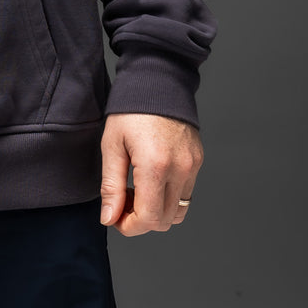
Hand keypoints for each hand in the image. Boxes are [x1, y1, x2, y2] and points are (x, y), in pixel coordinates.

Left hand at [99, 112, 201, 236]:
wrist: (157, 81)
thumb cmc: (131, 110)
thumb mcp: (112, 146)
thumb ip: (111, 186)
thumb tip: (109, 218)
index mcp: (155, 165)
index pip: (149, 219)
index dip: (129, 227)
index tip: (115, 217)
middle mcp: (180, 169)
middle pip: (165, 220)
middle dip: (141, 220)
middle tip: (123, 202)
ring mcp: (193, 165)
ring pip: (179, 211)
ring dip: (157, 211)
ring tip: (138, 191)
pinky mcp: (198, 160)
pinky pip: (187, 193)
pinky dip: (169, 196)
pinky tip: (152, 180)